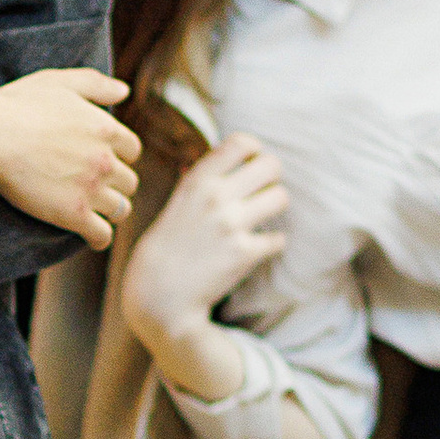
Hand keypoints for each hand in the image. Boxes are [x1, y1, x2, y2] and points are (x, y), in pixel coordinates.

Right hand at [0, 69, 139, 247]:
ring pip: (120, 208)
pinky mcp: (74, 214)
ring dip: (110, 210)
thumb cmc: (18, 105)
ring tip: (94, 212)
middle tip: (95, 188)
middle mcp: (105, 159)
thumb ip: (95, 84)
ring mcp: (92, 188)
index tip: (102, 161)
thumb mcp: (60, 82)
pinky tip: (91, 236)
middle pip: (129, 181)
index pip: (132, 149)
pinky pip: (102, 235)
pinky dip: (100, 237)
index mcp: (105, 128)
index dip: (119, 156)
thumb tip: (125, 91)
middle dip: (115, 184)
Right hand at [121, 133, 288, 389]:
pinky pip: (278, 238)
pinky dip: (270, 244)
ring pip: (281, 197)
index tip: (249, 166)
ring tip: (260, 219)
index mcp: (197, 180)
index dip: (254, 151)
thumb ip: (204, 178)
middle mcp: (216, 197)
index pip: (242, 143)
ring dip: (274, 208)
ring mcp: (232, 225)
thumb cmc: (168, 247)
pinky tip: (254, 249)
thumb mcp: (178, 202)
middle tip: (260, 193)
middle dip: (271, 179)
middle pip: (271, 165)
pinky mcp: (245, 254)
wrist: (158, 295)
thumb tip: (230, 153)